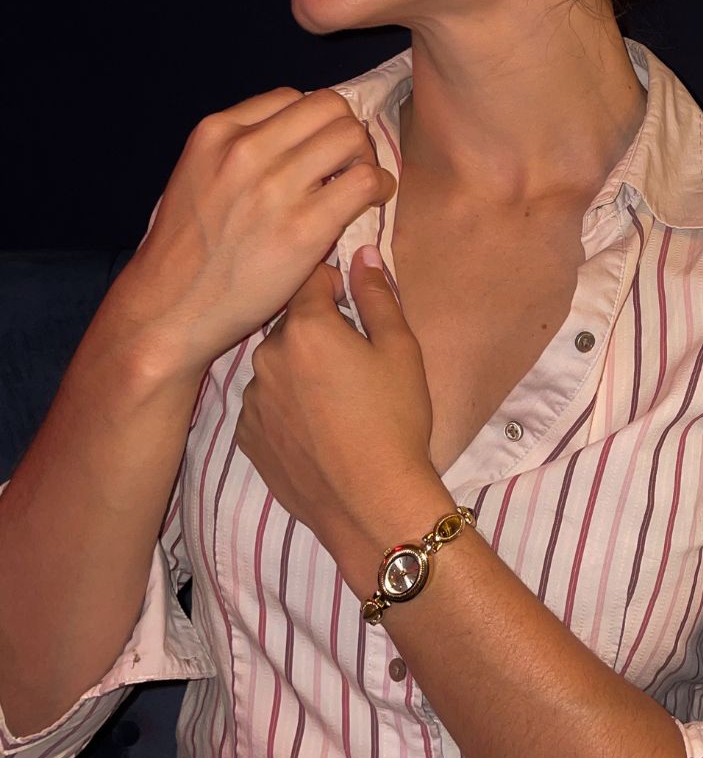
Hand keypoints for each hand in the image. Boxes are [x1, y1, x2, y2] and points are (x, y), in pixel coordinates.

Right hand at [115, 88, 396, 380]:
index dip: (313, 122)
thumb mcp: (197, 175)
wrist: (170, 307)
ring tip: (358, 181)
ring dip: (365, 156)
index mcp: (216, 132)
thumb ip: (238, 150)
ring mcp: (275, 187)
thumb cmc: (186, 249)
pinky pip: (363, 182)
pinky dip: (378, 186)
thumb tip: (298, 139)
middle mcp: (245, 150)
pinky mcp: (304, 227)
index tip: (317, 148)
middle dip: (345, 131)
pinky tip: (372, 200)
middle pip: (328, 107)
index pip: (290, 98)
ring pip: (351, 136)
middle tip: (346, 163)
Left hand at [235, 245, 442, 554]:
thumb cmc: (395, 421)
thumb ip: (377, 296)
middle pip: (291, 325)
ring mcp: (251, 400)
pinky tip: (316, 429)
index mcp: (306, 328)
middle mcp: (267, 357)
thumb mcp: (400, 351)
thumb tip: (361, 254)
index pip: (309, 280)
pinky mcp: (247, 438)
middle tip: (353, 363)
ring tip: (335, 403)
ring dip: (298, 371)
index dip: (335, 285)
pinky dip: (285, 408)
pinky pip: (265, 405)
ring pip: (276, 366)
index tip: (354, 305)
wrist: (370, 503)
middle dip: (318, 332)